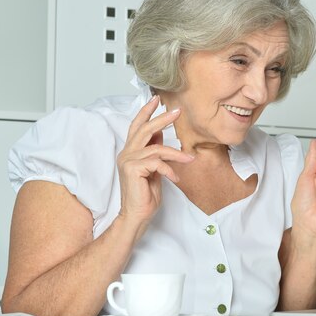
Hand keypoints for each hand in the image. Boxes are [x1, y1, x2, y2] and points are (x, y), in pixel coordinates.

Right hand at [116, 96, 193, 239]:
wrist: (137, 215)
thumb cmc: (146, 195)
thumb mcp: (154, 169)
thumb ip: (155, 151)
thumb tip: (161, 134)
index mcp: (130, 152)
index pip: (136, 126)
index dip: (145, 112)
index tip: (156, 99)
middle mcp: (126, 154)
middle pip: (144, 129)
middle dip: (162, 118)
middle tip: (177, 111)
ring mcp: (127, 161)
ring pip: (156, 148)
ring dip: (176, 153)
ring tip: (189, 159)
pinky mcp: (132, 169)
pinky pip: (157, 163)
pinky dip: (169, 169)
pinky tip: (175, 177)